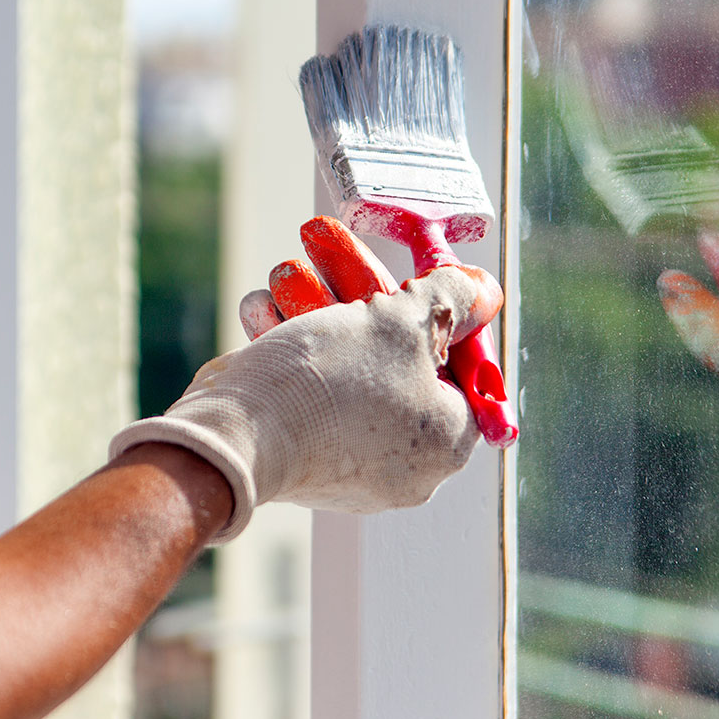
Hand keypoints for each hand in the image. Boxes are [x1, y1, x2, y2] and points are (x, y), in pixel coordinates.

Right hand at [109, 216, 504, 541]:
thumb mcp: (402, 320)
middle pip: (392, 359)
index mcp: (447, 442)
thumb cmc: (331, 380)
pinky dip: (288, 349)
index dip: (432, 313)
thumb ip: (451, 298)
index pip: (458, 365)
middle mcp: (404, 466)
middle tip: (329, 252)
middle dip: (355, 297)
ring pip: (342, 369)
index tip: (402, 281)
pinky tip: (265, 311)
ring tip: (286, 276)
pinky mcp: (299, 460)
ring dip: (313, 312)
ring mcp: (348, 466)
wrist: (236, 433)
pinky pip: (306, 394)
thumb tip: (483, 290)